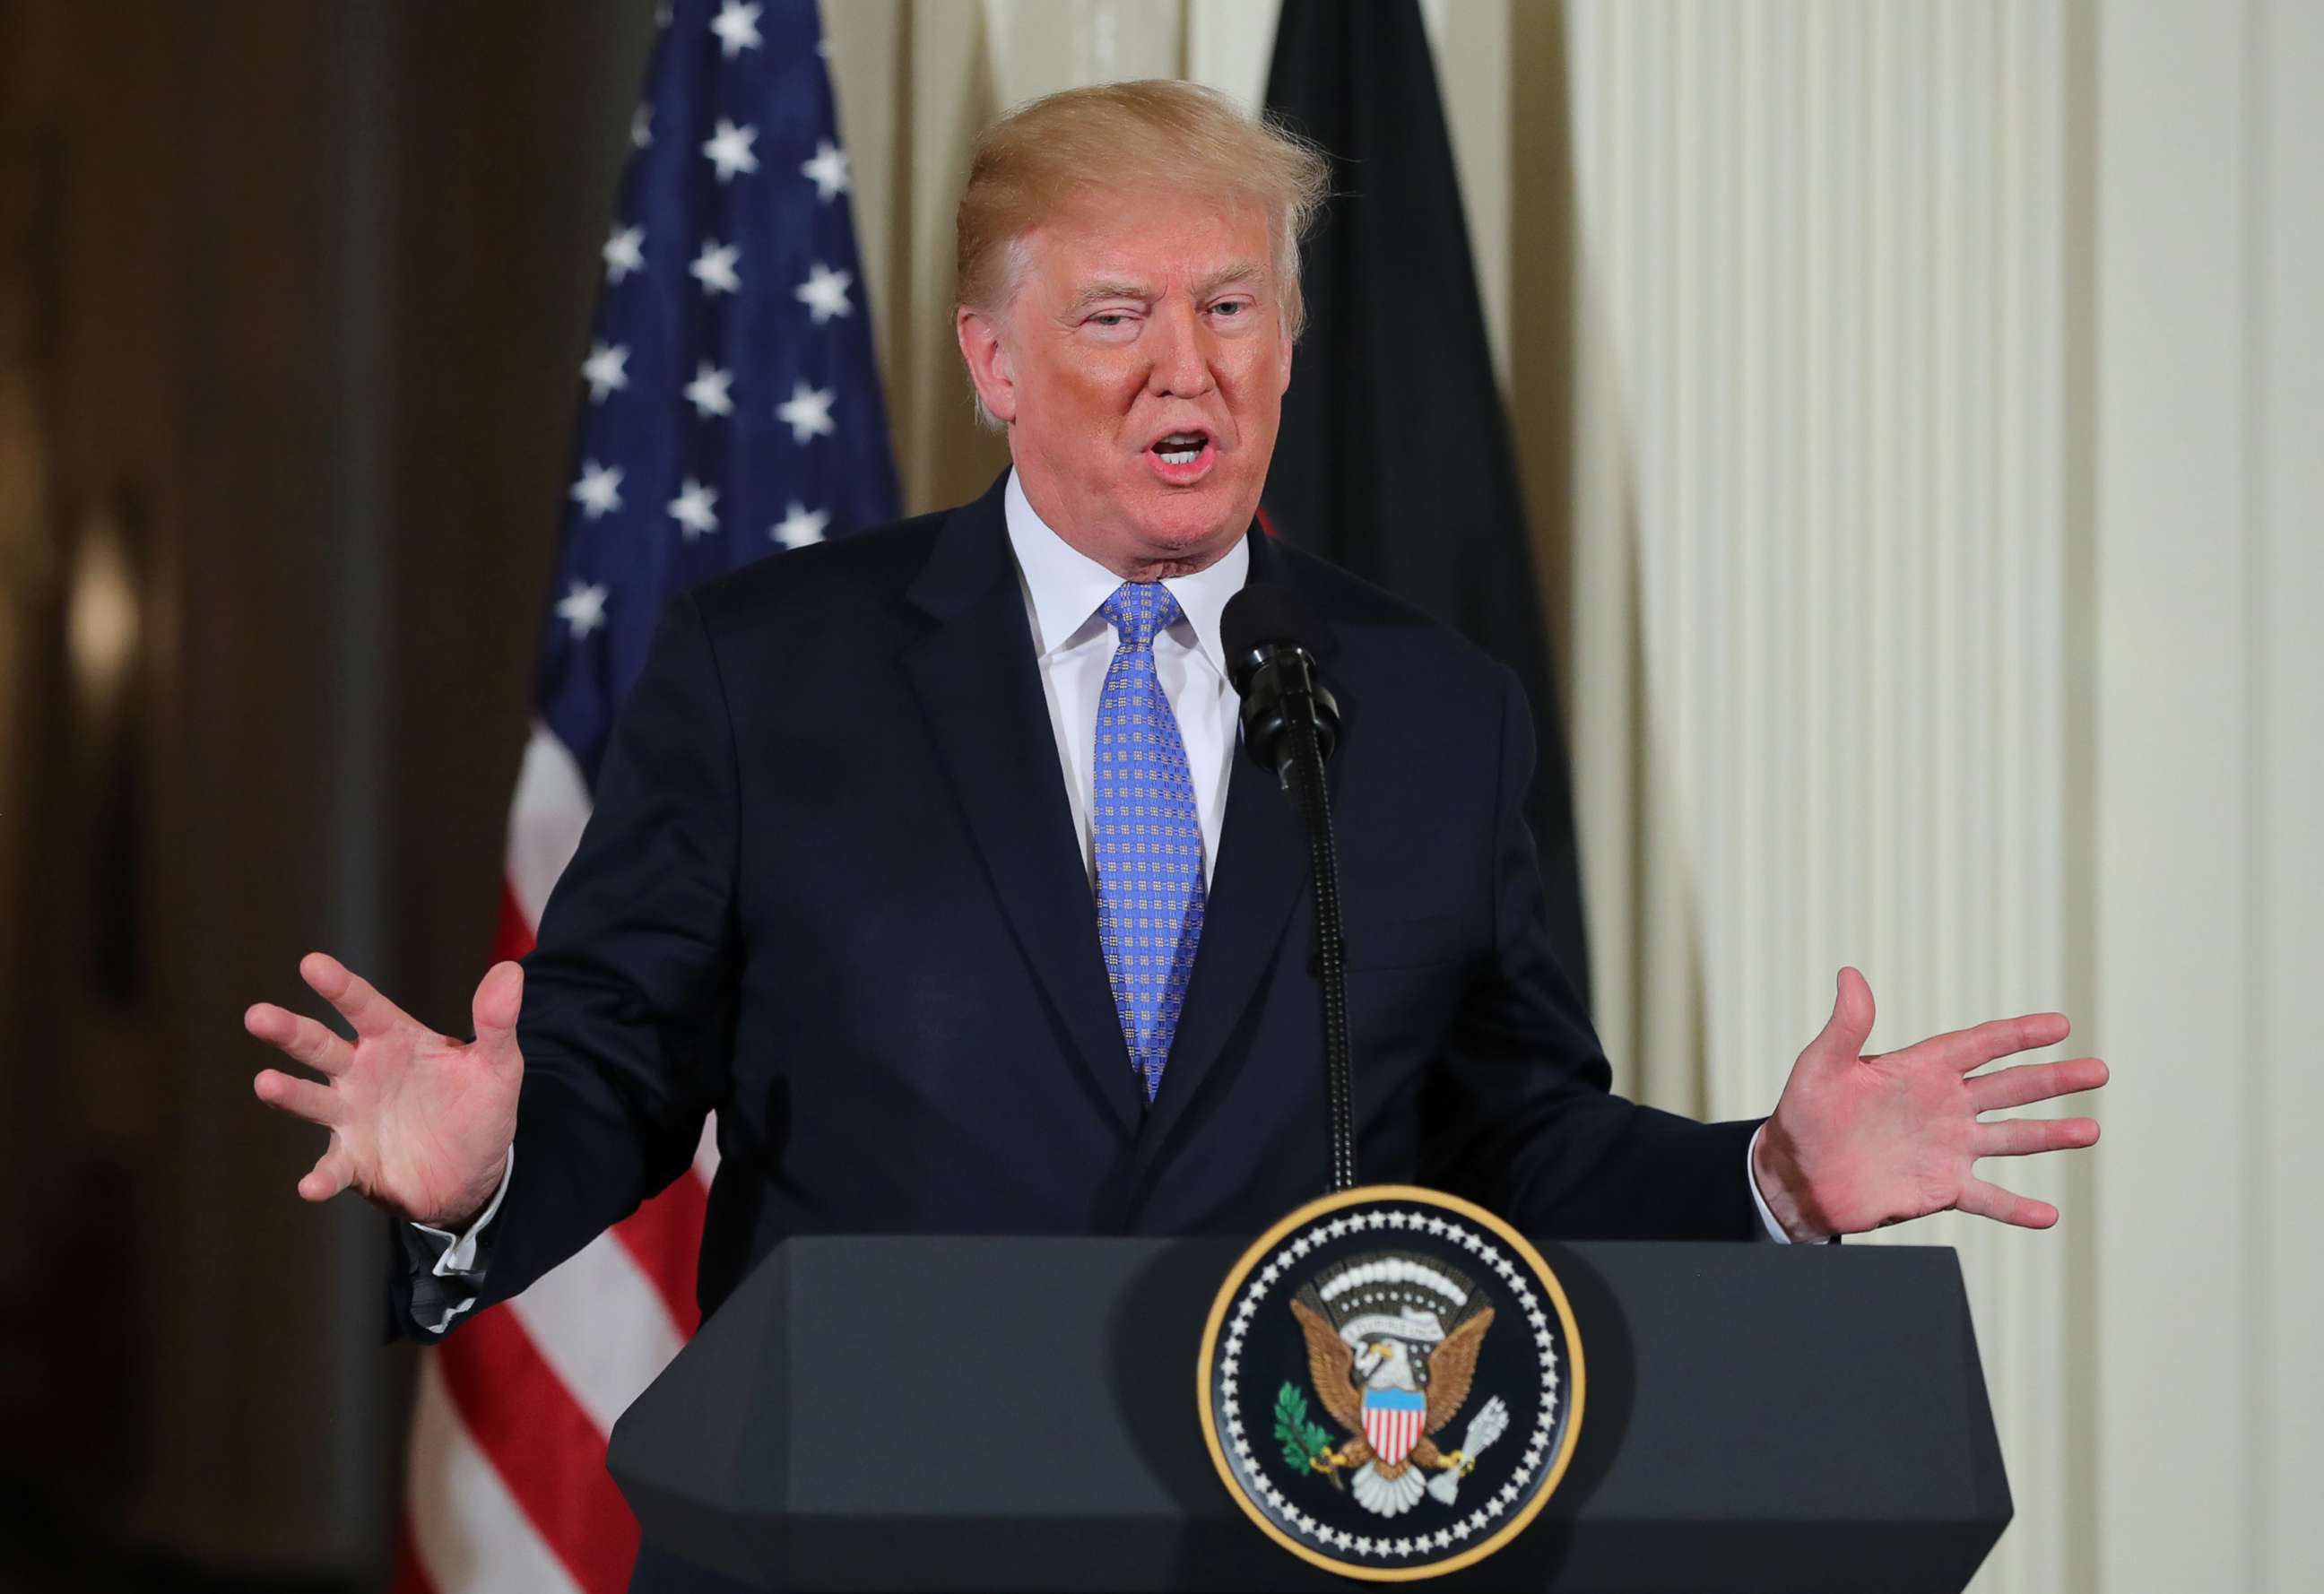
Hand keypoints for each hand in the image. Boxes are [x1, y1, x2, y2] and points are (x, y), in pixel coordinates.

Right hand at [245, 953, 523, 1228]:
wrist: (475, 1172)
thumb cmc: (478, 1108)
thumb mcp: (497, 1065)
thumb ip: (496, 1022)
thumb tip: (510, 969)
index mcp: (394, 1040)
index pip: (363, 1006)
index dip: (339, 986)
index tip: (312, 964)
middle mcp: (362, 1073)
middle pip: (320, 1047)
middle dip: (289, 1031)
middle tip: (257, 1015)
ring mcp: (352, 1116)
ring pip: (312, 1100)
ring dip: (289, 1093)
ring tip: (266, 1084)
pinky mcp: (354, 1161)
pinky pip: (333, 1168)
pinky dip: (321, 1177)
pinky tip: (310, 1186)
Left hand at [1751, 967, 2106, 1239]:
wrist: (1796, 1176)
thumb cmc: (1803, 1116)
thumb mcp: (1821, 1067)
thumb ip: (1845, 1027)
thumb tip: (1850, 975)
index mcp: (1920, 1070)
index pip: (1979, 1045)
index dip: (2018, 1034)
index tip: (2060, 1025)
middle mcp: (1943, 1106)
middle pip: (2009, 1088)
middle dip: (2053, 1078)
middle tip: (2098, 1071)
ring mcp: (1947, 1148)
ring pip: (2010, 1138)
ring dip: (2050, 1135)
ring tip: (2091, 1130)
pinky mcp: (1940, 1188)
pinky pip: (1987, 1198)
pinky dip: (2016, 1208)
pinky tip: (2048, 1215)